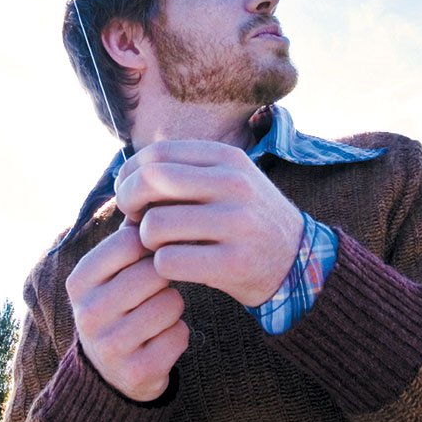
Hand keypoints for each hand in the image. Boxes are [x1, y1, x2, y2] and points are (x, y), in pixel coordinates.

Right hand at [66, 222, 188, 401]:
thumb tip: (155, 189)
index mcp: (79, 281)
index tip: (150, 254)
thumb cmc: (120, 304)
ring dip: (174, 307)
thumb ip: (128, 236)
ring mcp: (110, 346)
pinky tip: (160, 340)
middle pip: (155, 272)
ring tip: (157, 314)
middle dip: (165, 278)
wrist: (111, 372)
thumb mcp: (111, 271)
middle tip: (156, 289)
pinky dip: (178, 336)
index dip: (151, 244)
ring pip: (172, 303)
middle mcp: (88, 313)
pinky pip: (180, 336)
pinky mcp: (137, 372)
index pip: (129, 241)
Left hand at [115, 140, 303, 306]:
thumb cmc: (244, 221)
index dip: (129, 176)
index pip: (155, 154)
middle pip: (149, 181)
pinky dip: (162, 267)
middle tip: (137, 221)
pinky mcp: (234, 263)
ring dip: (146, 242)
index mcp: (227, 158)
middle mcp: (234, 184)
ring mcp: (237, 224)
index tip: (131, 197)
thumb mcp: (226, 182)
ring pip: (154, 226)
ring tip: (163, 246)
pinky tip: (177, 267)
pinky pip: (168, 262)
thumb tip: (123, 177)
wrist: (298, 262)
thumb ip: (182, 172)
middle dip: (129, 203)